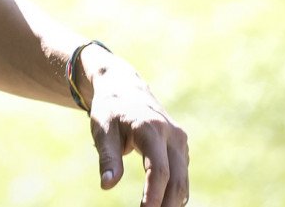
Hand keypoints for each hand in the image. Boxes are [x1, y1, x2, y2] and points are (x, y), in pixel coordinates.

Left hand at [84, 48, 189, 206]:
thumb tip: (107, 185)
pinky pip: (182, 174)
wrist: (125, 88)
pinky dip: (176, 191)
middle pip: (176, 178)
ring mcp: (180, 140)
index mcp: (150, 129)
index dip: (154, 194)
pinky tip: (166, 205)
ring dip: (174, 201)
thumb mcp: (101, 129)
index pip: (158, 169)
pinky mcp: (181, 146)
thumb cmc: (110, 109)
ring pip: (183, 179)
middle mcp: (171, 134)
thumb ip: (107, 157)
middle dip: (167, 204)